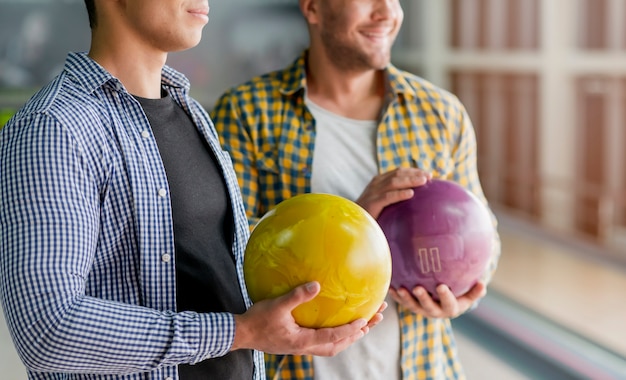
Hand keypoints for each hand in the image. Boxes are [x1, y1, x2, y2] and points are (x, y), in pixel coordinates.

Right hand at [232, 282, 385, 355]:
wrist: (241, 334)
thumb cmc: (257, 320)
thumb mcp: (276, 306)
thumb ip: (297, 296)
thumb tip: (316, 284)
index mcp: (303, 341)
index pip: (334, 337)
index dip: (351, 329)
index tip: (366, 319)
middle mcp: (306, 347)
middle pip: (340, 344)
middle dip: (359, 332)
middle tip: (376, 319)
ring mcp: (302, 346)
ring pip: (333, 345)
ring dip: (350, 335)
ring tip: (365, 322)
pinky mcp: (297, 342)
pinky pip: (323, 340)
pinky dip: (336, 333)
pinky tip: (337, 320)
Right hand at [356, 168, 431, 218]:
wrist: (352, 222)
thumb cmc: (370, 213)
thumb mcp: (382, 201)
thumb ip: (394, 197)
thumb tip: (416, 198)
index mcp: (379, 181)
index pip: (398, 171)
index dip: (413, 171)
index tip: (428, 175)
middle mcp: (376, 184)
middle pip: (398, 174)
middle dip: (415, 174)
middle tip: (429, 177)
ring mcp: (373, 193)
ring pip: (394, 182)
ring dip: (410, 180)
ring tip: (423, 182)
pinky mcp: (372, 203)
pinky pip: (388, 197)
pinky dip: (400, 194)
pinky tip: (411, 194)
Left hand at [389, 282, 485, 318]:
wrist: (445, 303)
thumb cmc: (459, 294)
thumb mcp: (468, 295)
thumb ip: (475, 291)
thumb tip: (483, 283)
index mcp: (450, 309)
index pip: (448, 303)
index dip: (445, 296)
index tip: (441, 286)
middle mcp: (435, 312)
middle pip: (428, 307)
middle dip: (422, 298)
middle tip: (417, 288)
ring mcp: (422, 310)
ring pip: (412, 307)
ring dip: (405, 299)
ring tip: (400, 289)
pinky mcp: (411, 307)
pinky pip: (402, 302)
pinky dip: (395, 297)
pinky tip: (389, 288)